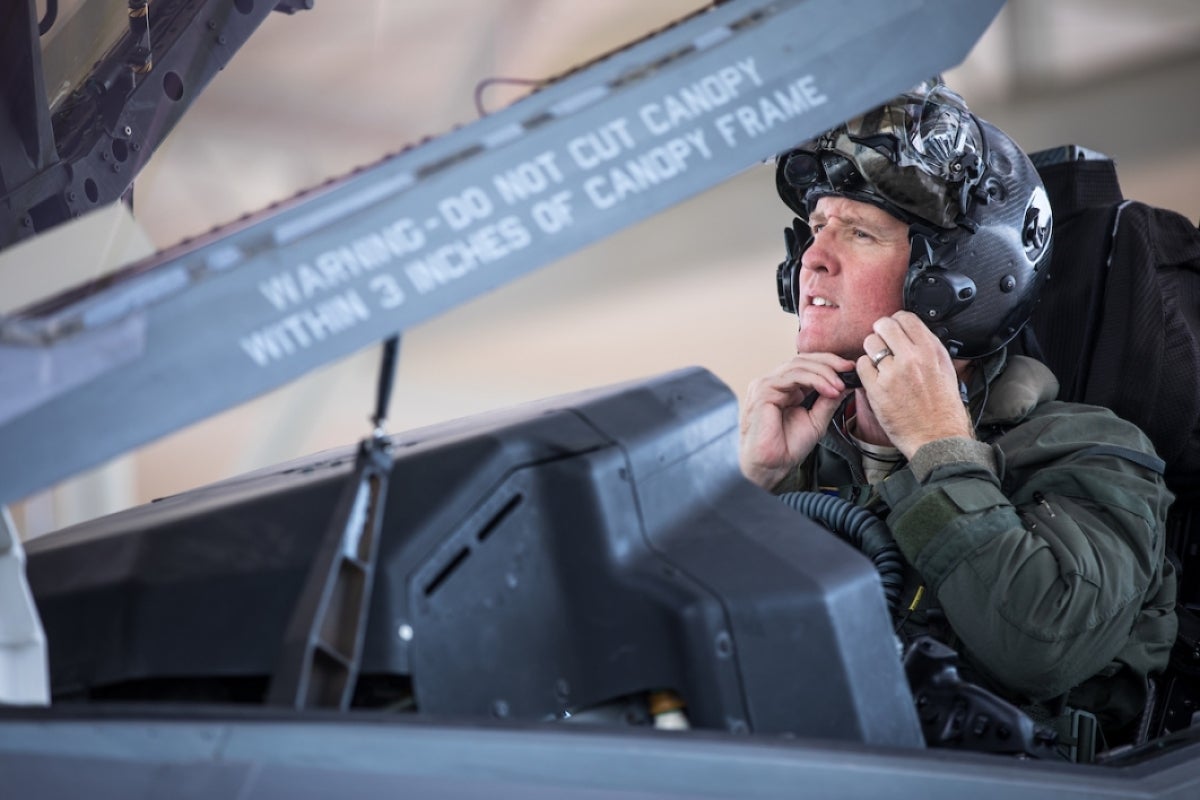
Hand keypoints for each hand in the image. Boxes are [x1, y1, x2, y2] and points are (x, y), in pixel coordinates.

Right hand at [740, 352, 855, 487]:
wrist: (773, 465)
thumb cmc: (788, 447)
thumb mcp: (817, 419)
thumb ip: (828, 400)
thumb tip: (846, 384)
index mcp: (784, 388)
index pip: (807, 365)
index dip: (829, 364)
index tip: (851, 369)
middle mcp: (773, 383)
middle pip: (802, 360)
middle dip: (829, 362)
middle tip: (849, 368)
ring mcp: (766, 385)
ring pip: (799, 365)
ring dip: (824, 372)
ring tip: (840, 385)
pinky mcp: (763, 390)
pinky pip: (793, 376)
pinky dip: (815, 380)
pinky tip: (829, 390)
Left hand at [856, 311, 972, 457]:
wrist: (937, 437)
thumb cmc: (943, 408)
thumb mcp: (946, 369)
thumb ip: (929, 348)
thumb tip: (913, 332)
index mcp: (931, 350)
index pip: (904, 317)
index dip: (896, 323)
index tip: (894, 331)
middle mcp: (912, 358)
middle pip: (883, 326)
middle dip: (880, 333)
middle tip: (882, 345)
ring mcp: (893, 373)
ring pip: (869, 343)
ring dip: (872, 352)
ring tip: (880, 364)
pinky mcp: (877, 389)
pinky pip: (861, 365)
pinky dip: (865, 370)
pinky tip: (875, 378)